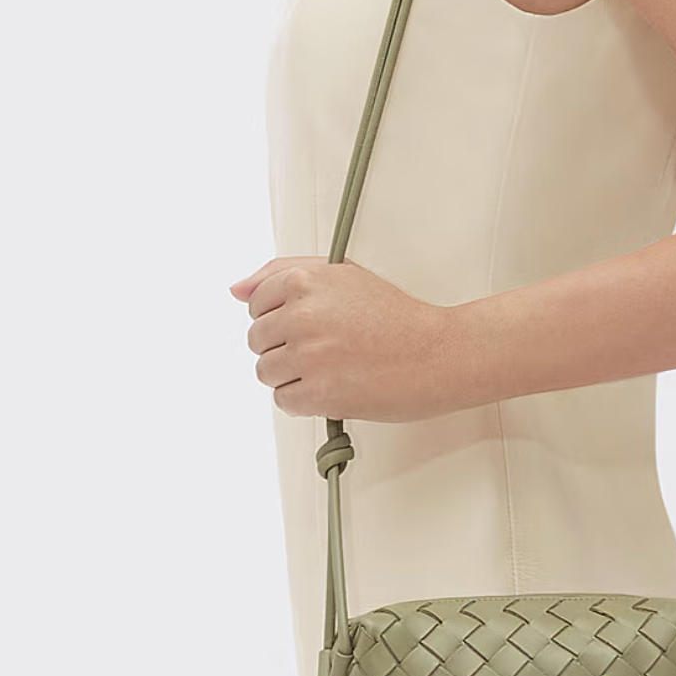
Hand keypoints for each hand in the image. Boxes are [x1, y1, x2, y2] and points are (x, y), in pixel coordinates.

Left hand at [229, 257, 463, 422]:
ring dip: (292, 376)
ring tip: (330, 369)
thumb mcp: (343, 275)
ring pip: (266, 372)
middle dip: (285, 347)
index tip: (310, 324)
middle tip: (326, 349)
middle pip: (258, 340)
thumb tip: (236, 290)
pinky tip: (334, 387)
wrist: (438, 354)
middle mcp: (302, 315)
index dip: (283, 318)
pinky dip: (305, 401)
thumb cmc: (396, 316)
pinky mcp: (319, 393)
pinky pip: (284, 401)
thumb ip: (283, 274)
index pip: (256, 304)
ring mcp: (308, 356)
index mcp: (305, 280)